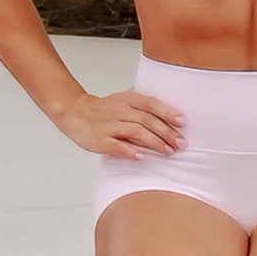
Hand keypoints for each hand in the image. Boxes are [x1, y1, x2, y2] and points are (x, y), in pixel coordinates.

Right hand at [56, 89, 184, 158]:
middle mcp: (119, 110)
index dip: (167, 113)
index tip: (182, 122)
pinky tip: (141, 157)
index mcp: (127, 99)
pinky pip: (116, 146)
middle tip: (180, 143)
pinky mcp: (100, 140)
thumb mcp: (123, 99)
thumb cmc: (103, 109)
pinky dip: (129, 151)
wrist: (74, 112)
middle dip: (166, 132)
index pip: (150, 104)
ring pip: (135, 132)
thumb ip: (143, 105)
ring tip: (168, 151)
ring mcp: (109, 125)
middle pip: (146, 120)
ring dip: (154, 142)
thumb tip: (170, 112)